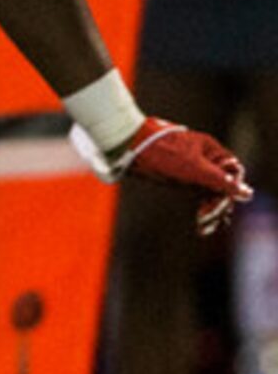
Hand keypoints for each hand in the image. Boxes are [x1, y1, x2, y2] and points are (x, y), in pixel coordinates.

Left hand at [109, 117, 253, 233]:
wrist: (128, 147)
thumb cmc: (161, 153)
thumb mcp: (194, 169)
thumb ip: (219, 181)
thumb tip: (246, 193)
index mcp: (211, 150)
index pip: (232, 173)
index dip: (230, 189)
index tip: (221, 204)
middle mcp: (204, 159)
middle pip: (221, 184)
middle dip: (218, 204)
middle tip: (209, 220)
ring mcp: (192, 169)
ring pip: (209, 192)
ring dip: (210, 210)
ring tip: (205, 227)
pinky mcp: (179, 178)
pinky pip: (196, 195)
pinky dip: (200, 208)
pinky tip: (203, 224)